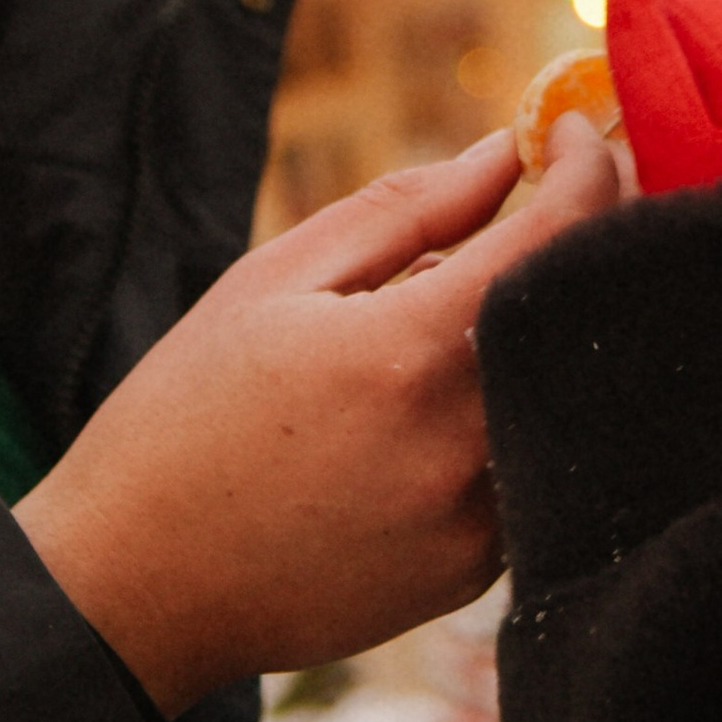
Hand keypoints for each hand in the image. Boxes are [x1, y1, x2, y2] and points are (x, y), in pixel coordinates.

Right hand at [15, 124, 620, 712]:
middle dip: (578, 244)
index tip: (573, 132)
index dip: (589, 167)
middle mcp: (463, 445)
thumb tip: (503, 154)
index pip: (559, 236)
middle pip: (584, 315)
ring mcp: (477, 522)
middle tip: (540, 204)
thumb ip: (405, 212)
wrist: (133, 588)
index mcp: (409, 355)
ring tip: (446, 321)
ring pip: (561, 395)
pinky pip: (526, 465)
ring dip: (537, 335)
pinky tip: (424, 409)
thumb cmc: (185, 419)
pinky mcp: (475, 574)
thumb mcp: (273, 282)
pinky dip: (503, 414)